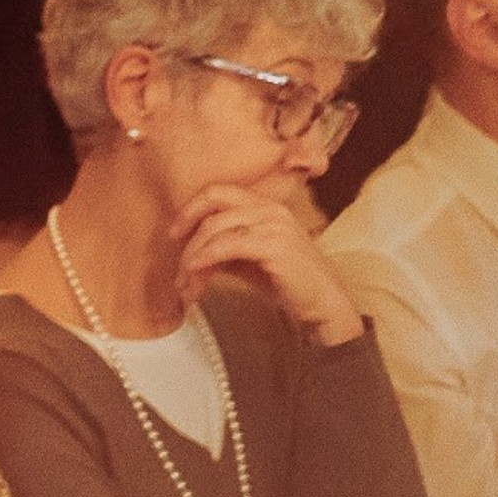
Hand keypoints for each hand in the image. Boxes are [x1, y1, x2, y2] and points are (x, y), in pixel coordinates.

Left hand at [172, 184, 362, 344]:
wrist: (322, 304)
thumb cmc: (288, 282)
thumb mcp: (249, 258)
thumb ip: (224, 247)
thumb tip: (191, 251)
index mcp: (266, 206)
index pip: (218, 192)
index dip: (191, 209)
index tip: (175, 233)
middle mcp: (270, 209)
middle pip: (212, 210)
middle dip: (187, 240)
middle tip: (177, 270)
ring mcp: (274, 225)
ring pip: (214, 230)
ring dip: (192, 260)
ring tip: (186, 287)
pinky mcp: (273, 245)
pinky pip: (225, 247)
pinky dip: (204, 261)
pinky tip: (196, 278)